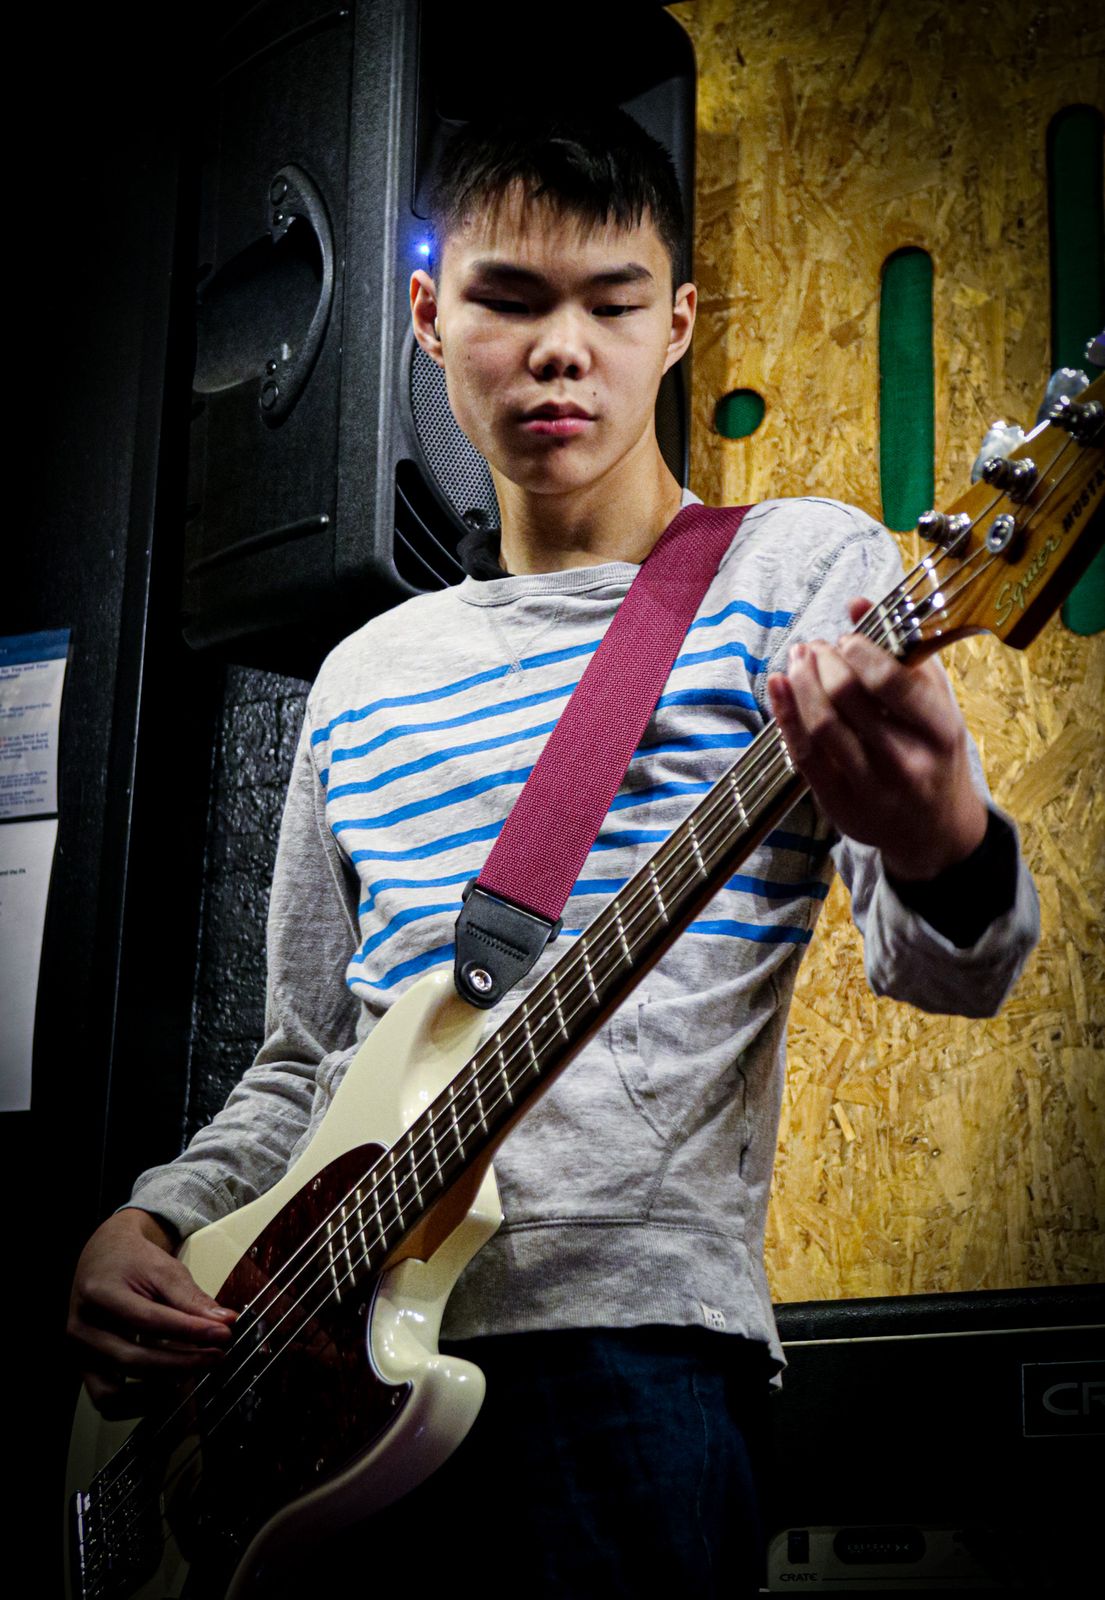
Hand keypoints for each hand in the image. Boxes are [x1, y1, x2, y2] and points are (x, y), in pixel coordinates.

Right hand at [68, 1207, 235, 1416]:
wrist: (100, 1257)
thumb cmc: (130, 1262)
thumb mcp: (162, 1269)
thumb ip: (191, 1298)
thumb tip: (224, 1321)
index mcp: (100, 1293)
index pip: (149, 1320)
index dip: (189, 1331)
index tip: (222, 1334)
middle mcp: (82, 1327)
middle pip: (133, 1359)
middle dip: (182, 1363)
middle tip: (215, 1356)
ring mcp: (80, 1352)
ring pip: (115, 1391)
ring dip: (159, 1390)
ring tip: (193, 1372)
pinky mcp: (85, 1367)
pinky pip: (106, 1400)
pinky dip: (138, 1402)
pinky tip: (168, 1385)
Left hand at [766, 598, 987, 880]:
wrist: (934, 830)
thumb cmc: (934, 752)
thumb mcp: (935, 703)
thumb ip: (901, 652)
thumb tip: (857, 603)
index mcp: (940, 731)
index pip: (893, 683)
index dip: (861, 652)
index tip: (847, 639)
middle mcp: (906, 761)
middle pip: (848, 699)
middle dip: (823, 662)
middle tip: (816, 646)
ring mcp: (870, 787)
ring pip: (821, 726)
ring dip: (800, 683)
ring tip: (797, 659)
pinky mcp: (839, 803)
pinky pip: (802, 754)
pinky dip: (785, 715)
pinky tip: (778, 686)